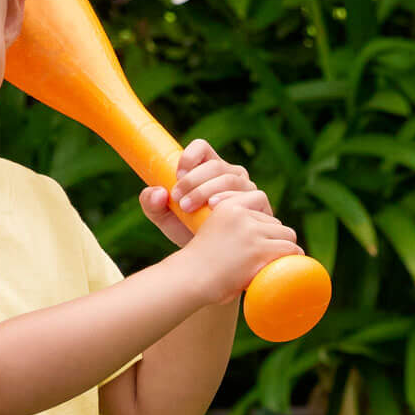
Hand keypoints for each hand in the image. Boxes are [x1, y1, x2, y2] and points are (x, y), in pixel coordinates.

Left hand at [140, 139, 268, 246]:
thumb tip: (157, 192)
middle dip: (194, 180)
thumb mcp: (166, 221)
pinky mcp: (262, 207)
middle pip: (215, 165)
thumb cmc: (190, 236)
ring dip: (208, 190)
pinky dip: (233, 200)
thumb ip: (152, 205)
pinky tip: (216, 209)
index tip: (176, 177)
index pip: (202, 149)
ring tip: (191, 207)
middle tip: (179, 200)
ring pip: (232, 178)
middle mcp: (231, 175)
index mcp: (209, 170)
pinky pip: (252, 196)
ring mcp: (248, 190)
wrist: (214, 265)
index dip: (189, 157)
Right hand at [176, 190, 304, 305]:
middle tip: (270, 254)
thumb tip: (240, 239)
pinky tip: (294, 264)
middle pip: (274, 221)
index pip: (259, 198)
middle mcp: (241, 214)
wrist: (190, 278)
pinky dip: (294, 257)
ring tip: (281, 260)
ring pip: (286, 234)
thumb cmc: (196, 264)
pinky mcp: (260, 250)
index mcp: (227, 206)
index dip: (263, 217)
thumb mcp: (208, 231)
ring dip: (285, 247)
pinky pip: (290, 249)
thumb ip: (225, 227)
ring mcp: (252, 232)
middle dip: (274, 237)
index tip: (263, 233)